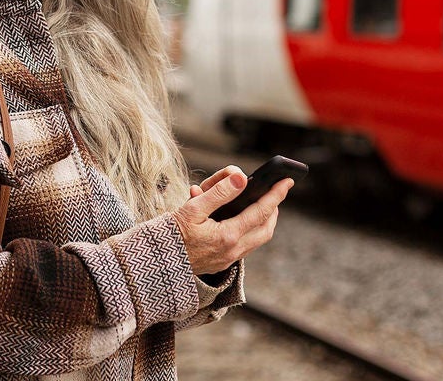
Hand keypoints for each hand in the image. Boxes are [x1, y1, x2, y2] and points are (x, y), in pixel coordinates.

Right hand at [172, 165, 293, 274]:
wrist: (155, 264)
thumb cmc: (170, 234)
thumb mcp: (192, 208)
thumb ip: (219, 192)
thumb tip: (241, 178)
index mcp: (227, 236)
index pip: (261, 212)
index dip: (276, 195)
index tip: (287, 182)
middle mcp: (232, 251)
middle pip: (266, 230)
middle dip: (274, 210)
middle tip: (275, 194)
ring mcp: (227, 260)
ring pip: (257, 240)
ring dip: (263, 222)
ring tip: (260, 206)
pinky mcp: (221, 264)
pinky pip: (245, 247)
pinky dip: (250, 231)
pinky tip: (240, 221)